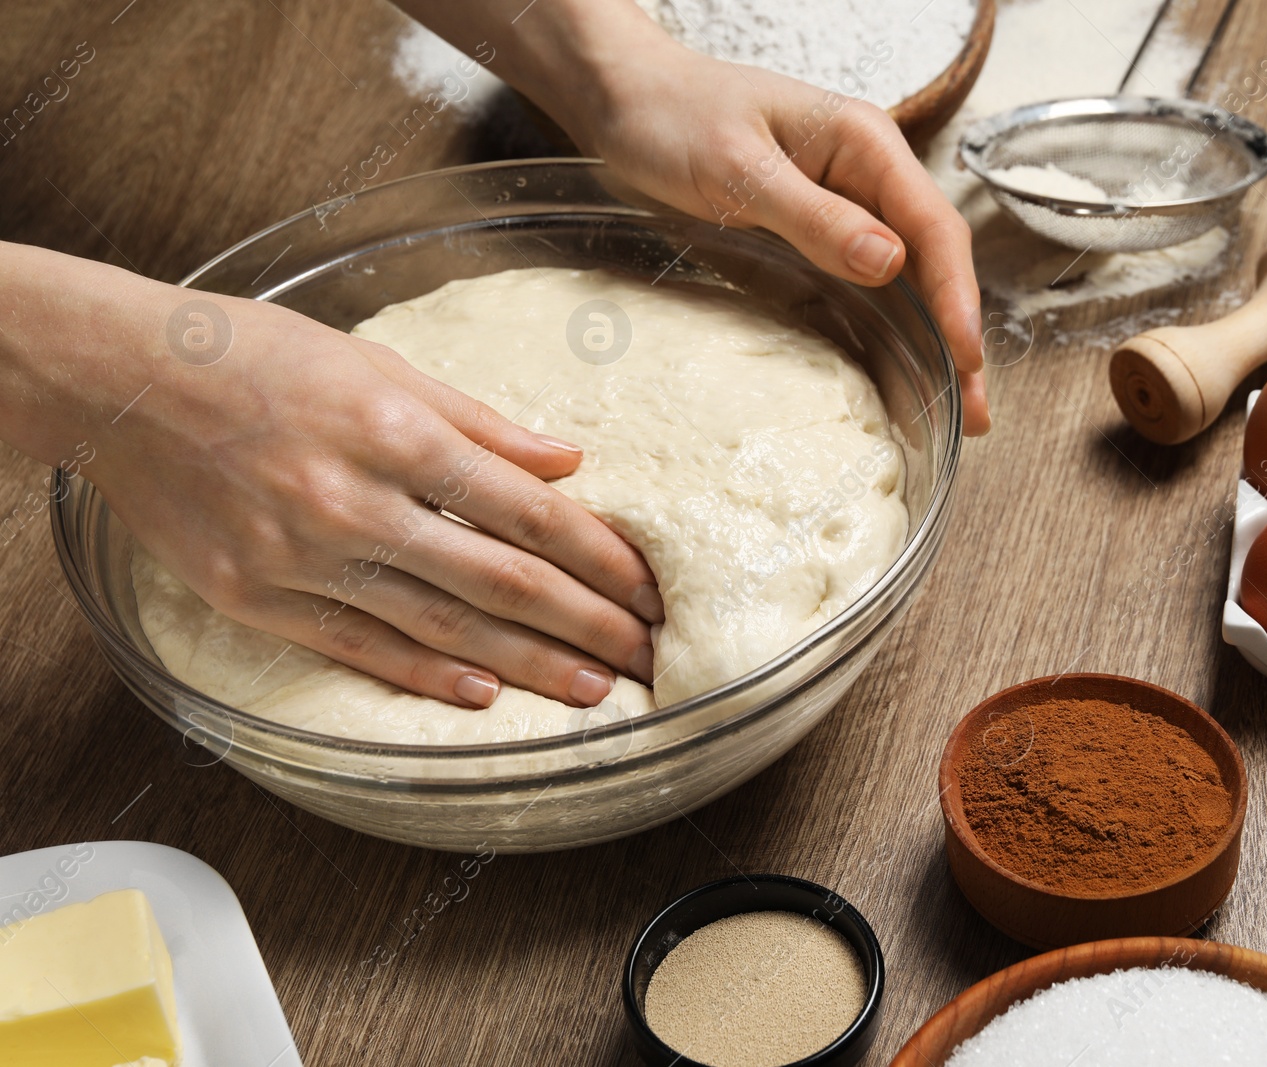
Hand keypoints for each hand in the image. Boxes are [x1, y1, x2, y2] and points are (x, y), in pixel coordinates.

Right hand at [0, 245, 660, 708]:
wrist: (121, 384)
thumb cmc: (255, 358)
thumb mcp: (377, 364)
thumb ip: (479, 422)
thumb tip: (567, 460)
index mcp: (395, 431)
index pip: (527, 509)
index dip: (599, 555)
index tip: (647, 587)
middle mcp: (356, 502)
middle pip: (500, 579)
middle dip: (586, 623)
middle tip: (646, 656)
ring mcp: (304, 559)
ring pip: (443, 626)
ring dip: (528, 665)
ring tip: (593, 691)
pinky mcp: (259, 600)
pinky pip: (362, 648)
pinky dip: (428, 676)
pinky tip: (485, 696)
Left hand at [578, 50, 990, 434]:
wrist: (625, 98)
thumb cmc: (674, 118)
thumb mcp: (738, 168)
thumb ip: (813, 215)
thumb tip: (890, 262)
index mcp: (863, 141)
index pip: (932, 226)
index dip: (956, 297)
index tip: (967, 358)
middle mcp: (867, 171)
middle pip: (934, 258)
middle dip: (960, 334)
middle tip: (976, 414)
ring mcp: (845, 201)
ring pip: (908, 275)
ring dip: (933, 340)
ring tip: (954, 409)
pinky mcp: (817, 228)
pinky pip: (867, 280)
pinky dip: (892, 326)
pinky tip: (903, 368)